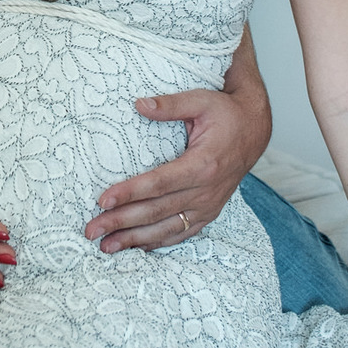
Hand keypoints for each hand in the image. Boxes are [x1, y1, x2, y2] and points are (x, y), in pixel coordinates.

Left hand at [86, 85, 265, 253]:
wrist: (255, 130)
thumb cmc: (226, 114)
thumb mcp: (201, 100)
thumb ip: (171, 104)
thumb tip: (139, 104)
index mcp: (202, 164)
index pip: (159, 183)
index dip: (130, 193)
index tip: (103, 200)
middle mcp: (206, 191)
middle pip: (156, 211)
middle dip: (121, 222)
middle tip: (91, 230)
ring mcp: (208, 205)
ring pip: (167, 228)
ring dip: (135, 239)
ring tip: (106, 246)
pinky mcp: (209, 212)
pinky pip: (181, 233)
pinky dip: (158, 242)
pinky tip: (136, 247)